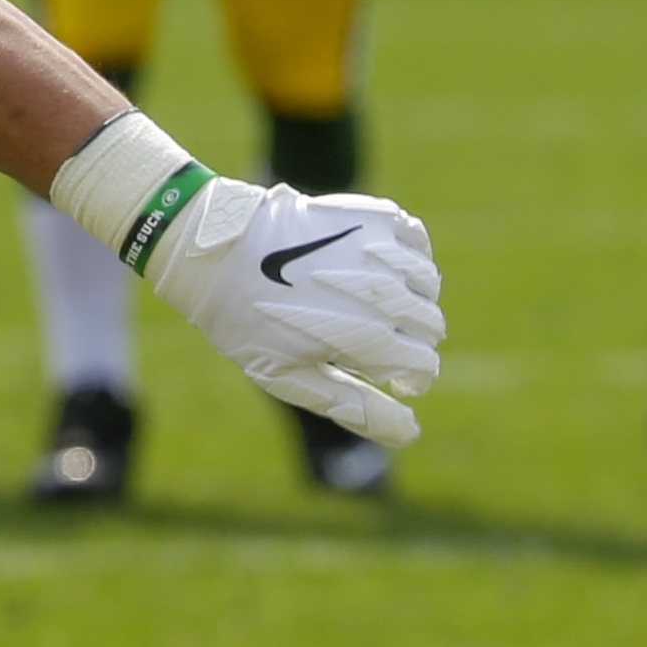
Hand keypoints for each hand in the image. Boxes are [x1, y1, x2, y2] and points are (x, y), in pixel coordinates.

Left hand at [145, 178, 443, 447]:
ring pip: (428, 283)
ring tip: (378, 307)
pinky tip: (383, 267)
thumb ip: (353, 406)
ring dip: (414, 300)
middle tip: (378, 343)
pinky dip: (411, 256)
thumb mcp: (291, 377)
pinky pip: (417, 238)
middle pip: (430, 325)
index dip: (413, 379)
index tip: (397, 381)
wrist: (217, 247)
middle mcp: (383, 291)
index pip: (423, 365)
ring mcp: (380, 248)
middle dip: (413, 342)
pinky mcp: (372, 214)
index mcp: (366, 336)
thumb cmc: (245, 320)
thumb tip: (410, 432)